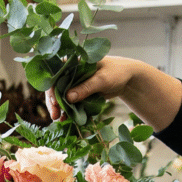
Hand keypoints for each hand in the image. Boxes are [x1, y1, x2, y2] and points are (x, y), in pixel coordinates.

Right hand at [44, 56, 179, 129]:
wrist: (129, 79)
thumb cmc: (117, 72)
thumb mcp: (102, 79)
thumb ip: (85, 88)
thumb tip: (68, 98)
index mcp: (75, 62)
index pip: (57, 74)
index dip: (52, 88)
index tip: (54, 102)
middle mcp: (72, 71)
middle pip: (56, 86)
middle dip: (54, 101)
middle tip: (55, 115)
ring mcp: (76, 82)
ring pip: (62, 96)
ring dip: (60, 107)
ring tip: (59, 119)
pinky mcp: (81, 92)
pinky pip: (71, 101)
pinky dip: (68, 109)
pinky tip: (66, 118)